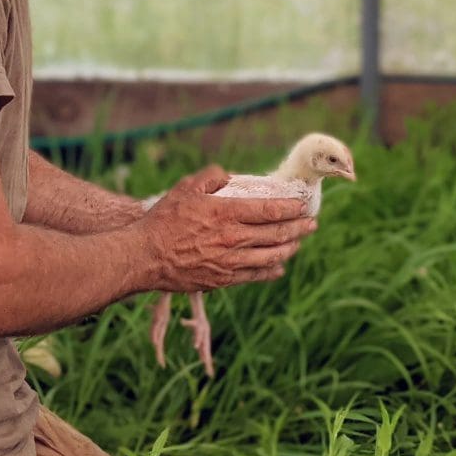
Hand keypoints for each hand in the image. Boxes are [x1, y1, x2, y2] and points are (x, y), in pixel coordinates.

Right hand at [139, 166, 315, 292]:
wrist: (144, 256)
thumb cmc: (164, 220)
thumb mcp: (186, 188)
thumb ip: (212, 176)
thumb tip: (231, 177)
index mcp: (226, 213)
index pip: (269, 210)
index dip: (290, 207)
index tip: (302, 204)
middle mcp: (233, 239)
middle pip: (277, 234)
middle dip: (299, 228)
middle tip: (311, 223)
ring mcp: (230, 262)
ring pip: (271, 256)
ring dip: (290, 248)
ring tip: (299, 242)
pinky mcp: (223, 279)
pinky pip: (255, 276)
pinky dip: (271, 270)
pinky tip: (278, 266)